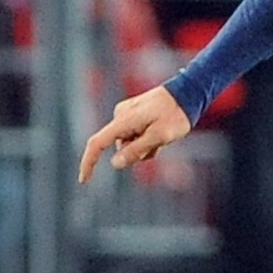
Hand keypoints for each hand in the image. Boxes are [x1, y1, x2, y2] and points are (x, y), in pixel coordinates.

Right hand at [78, 85, 192, 182]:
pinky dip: (148, 139)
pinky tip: (161, 130)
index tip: (83, 180)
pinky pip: (136, 135)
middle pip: (121, 148)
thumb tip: (114, 163)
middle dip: (138, 153)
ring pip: (130, 143)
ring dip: (146, 146)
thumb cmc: (176, 115)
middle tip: (160, 144)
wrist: (188, 92)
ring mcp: (127, 114)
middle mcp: (120, 116)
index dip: (88, 163)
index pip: (97, 144)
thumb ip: (136, 150)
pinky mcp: (134, 114)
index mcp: (123, 120)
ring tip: (163, 135)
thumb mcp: (159, 136)